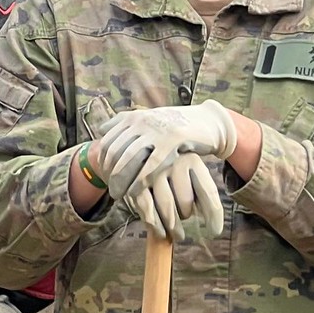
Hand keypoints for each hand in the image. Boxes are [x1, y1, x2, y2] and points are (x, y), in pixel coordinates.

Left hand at [97, 101, 237, 199]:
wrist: (211, 121)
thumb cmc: (181, 125)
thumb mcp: (151, 119)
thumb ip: (127, 123)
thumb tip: (102, 128)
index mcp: (135, 117)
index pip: (109, 141)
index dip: (103, 162)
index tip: (105, 177)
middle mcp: (142, 121)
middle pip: (116, 151)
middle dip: (111, 174)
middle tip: (112, 191)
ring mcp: (157, 130)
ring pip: (130, 158)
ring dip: (122, 180)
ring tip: (121, 195)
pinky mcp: (173, 139)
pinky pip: (151, 163)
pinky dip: (141, 180)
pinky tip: (137, 191)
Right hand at [128, 151, 224, 241]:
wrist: (141, 141)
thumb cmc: (172, 163)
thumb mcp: (190, 169)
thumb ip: (202, 191)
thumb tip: (213, 225)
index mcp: (192, 161)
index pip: (208, 192)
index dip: (213, 215)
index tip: (215, 231)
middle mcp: (172, 164)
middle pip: (185, 201)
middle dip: (187, 217)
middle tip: (184, 232)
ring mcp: (152, 171)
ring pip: (166, 206)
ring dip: (171, 225)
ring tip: (177, 235)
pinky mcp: (134, 180)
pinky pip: (145, 206)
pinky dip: (153, 223)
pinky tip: (159, 231)